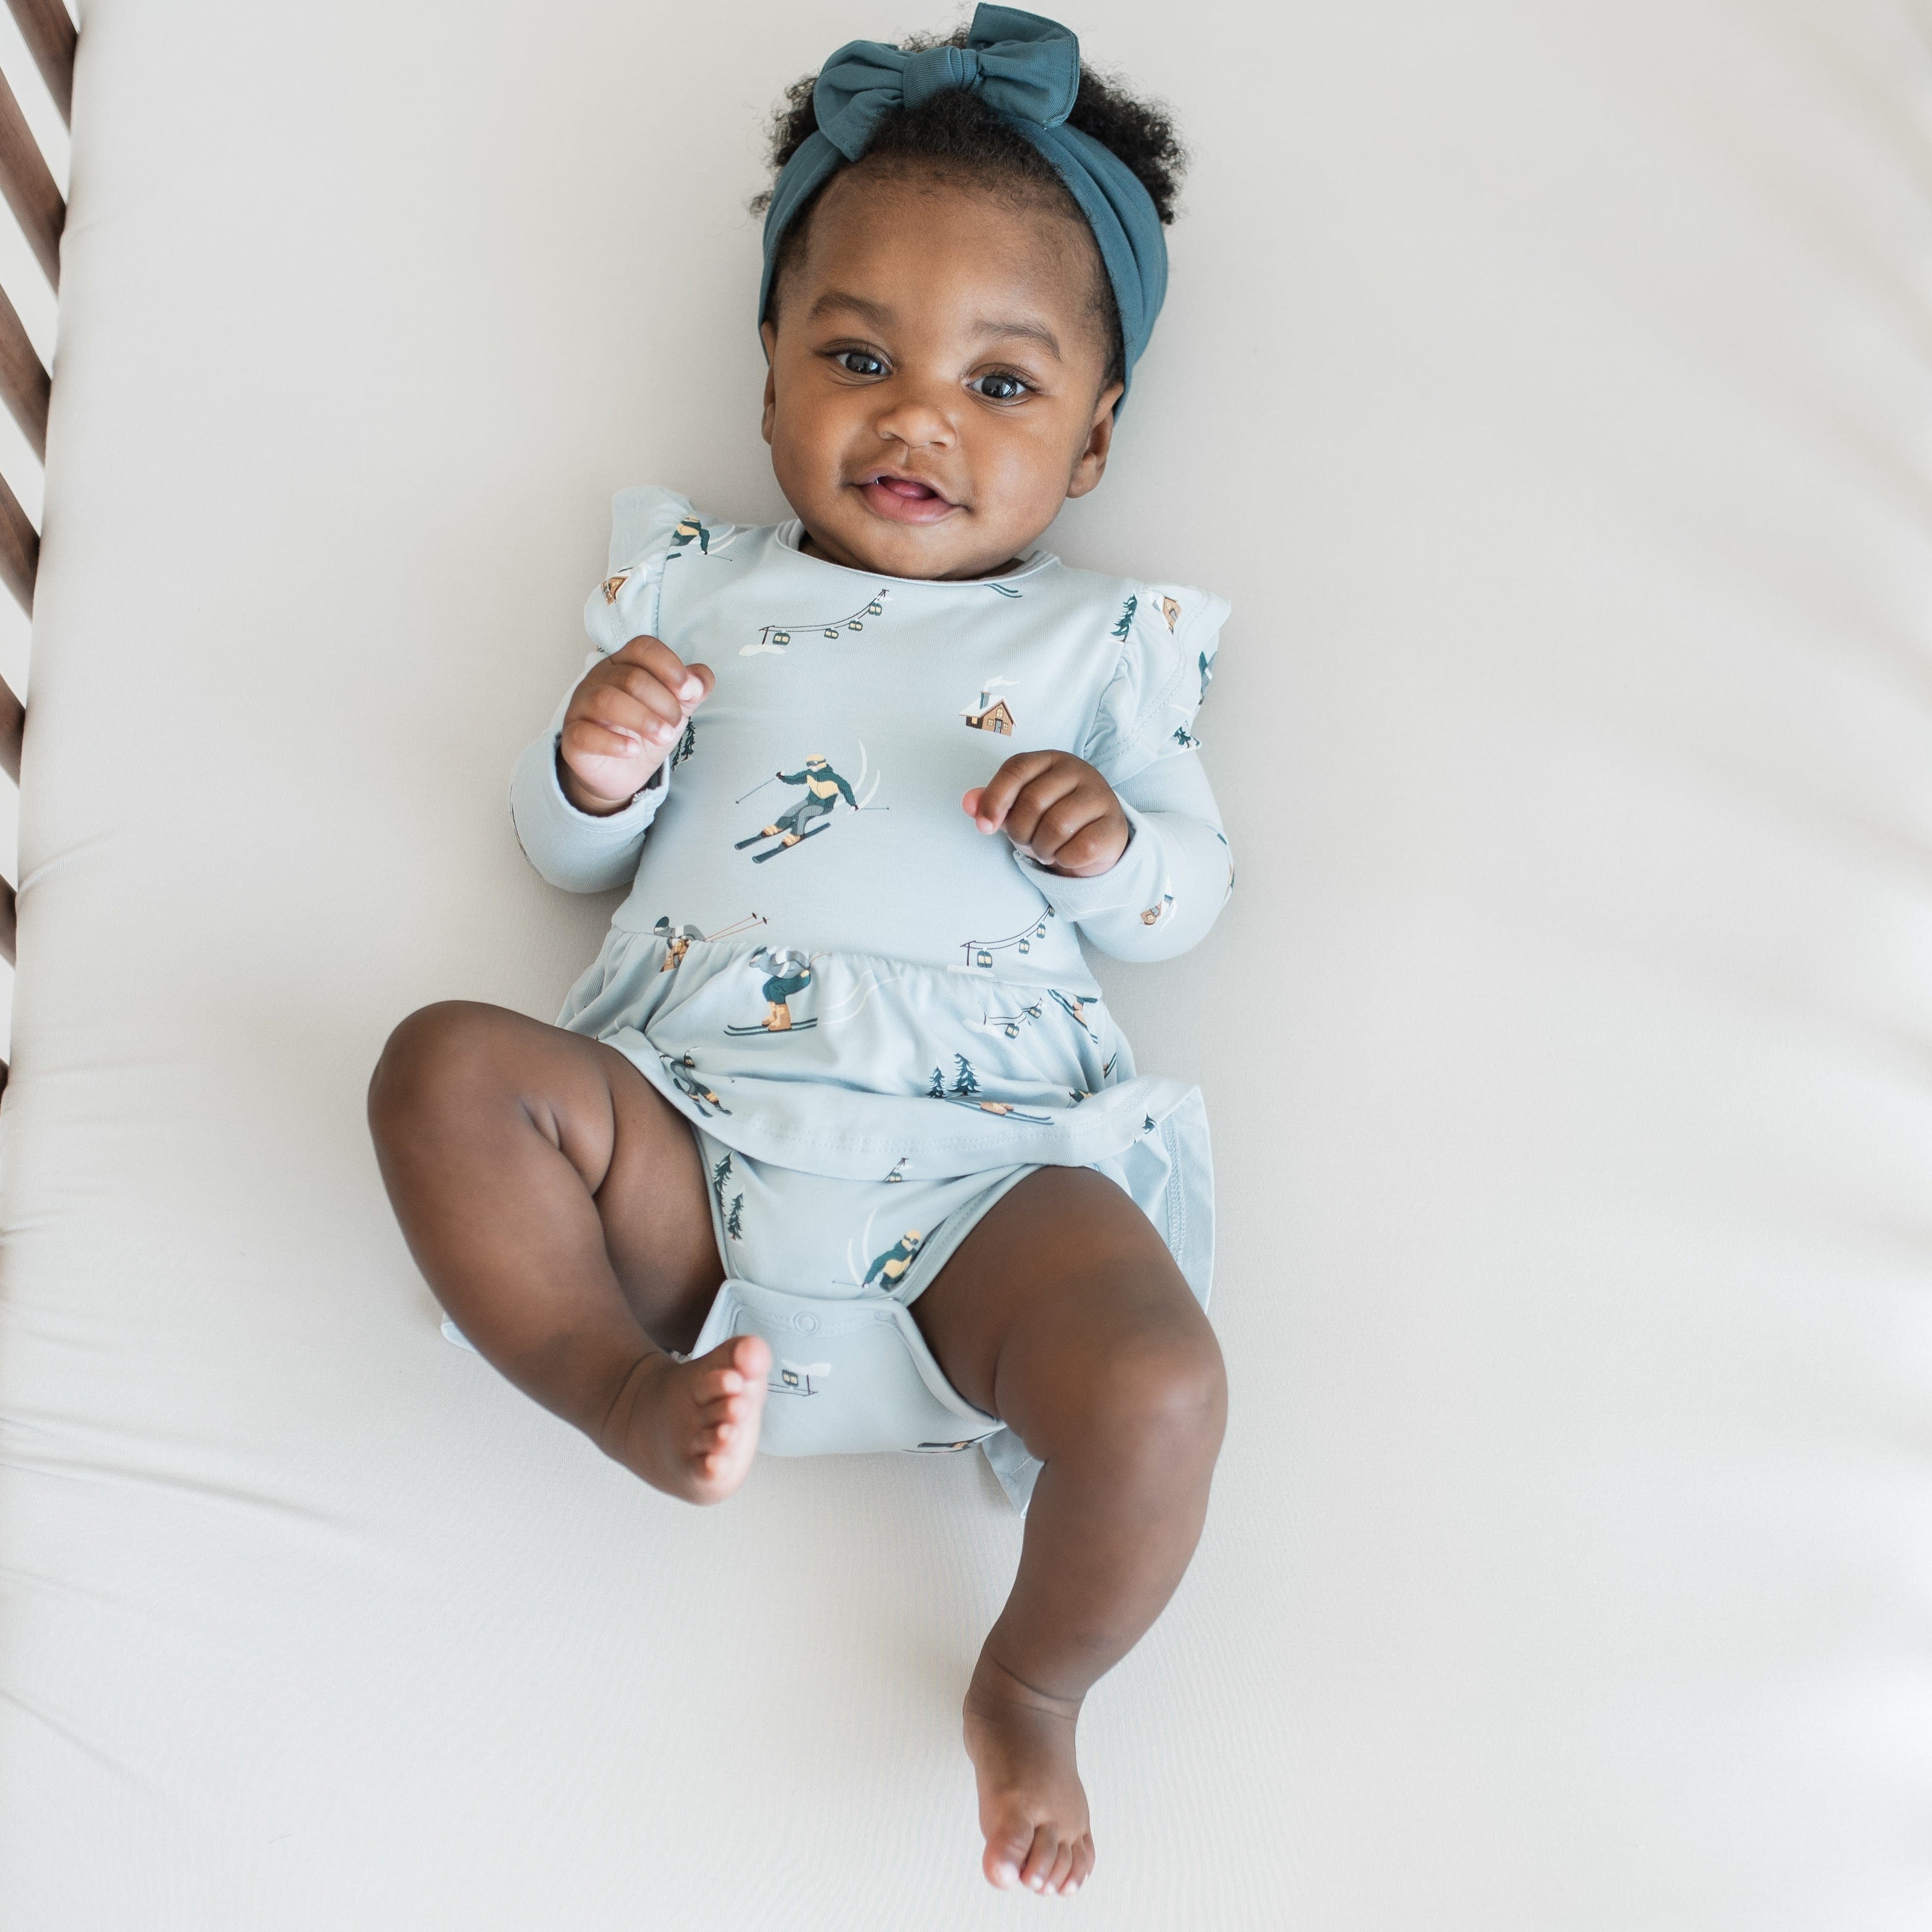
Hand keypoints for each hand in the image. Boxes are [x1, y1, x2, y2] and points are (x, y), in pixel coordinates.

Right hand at [558, 634, 712, 814]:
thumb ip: (692, 690)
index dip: (669, 665)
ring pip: (606, 700)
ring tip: (663, 737)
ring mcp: (582, 706)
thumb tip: (699, 682)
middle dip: (663, 702)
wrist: (619, 771)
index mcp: (625, 663)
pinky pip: (585, 733)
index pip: (643, 647)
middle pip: (631, 677)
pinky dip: (613, 743)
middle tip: (675, 724)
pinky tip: (633, 750)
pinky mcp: (573, 736)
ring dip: (643, 719)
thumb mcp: (675, 708)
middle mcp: (599, 678)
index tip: (689, 692)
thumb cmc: (644, 731)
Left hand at [963, 751, 1129, 876]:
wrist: (1094, 838)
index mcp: (1049, 760)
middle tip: (1027, 841)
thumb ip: (991, 802)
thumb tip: (968, 803)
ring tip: (1046, 849)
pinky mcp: (1113, 826)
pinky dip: (1064, 860)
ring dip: (1042, 849)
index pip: (1015, 770)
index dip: (994, 799)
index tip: (985, 827)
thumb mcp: (1017, 808)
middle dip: (1020, 832)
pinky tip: (1066, 856)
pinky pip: (1079, 849)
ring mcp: (1099, 796)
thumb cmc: (1050, 817)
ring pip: (1056, 827)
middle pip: (1032, 802)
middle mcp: (1077, 771)